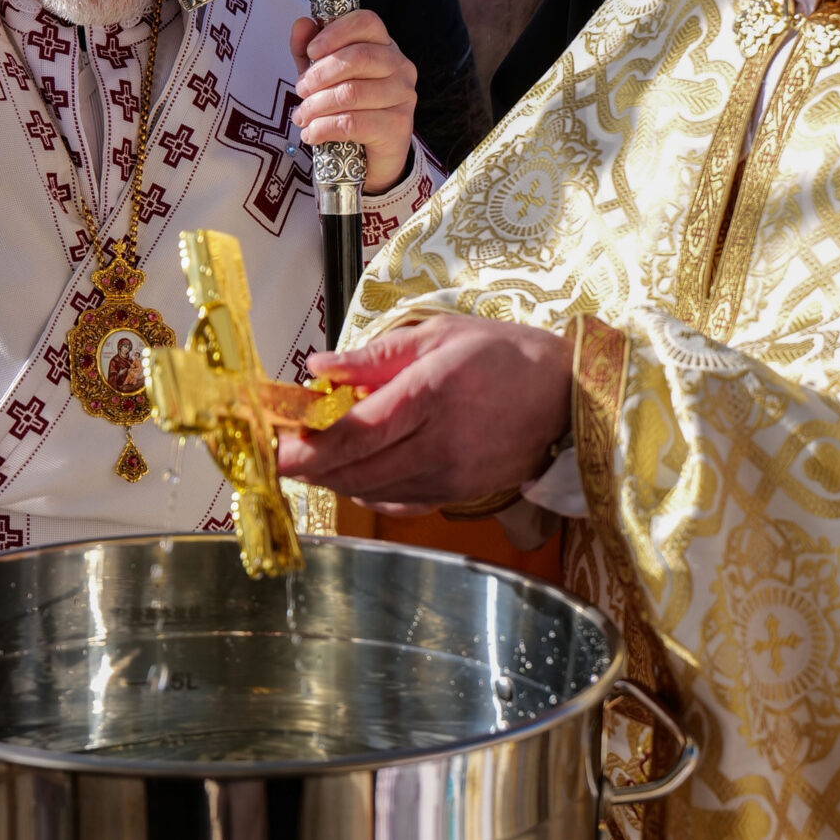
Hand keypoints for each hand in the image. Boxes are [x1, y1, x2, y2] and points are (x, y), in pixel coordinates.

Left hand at [279, 312, 573, 508]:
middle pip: (357, 469)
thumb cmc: (502, 355)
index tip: (276, 445)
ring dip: (335, 479)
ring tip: (313, 457)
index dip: (309, 446)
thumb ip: (373, 357)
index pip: (357, 432)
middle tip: (279, 453)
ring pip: (372, 491)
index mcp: (431, 394)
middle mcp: (440, 444)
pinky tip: (355, 472)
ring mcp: (450, 477)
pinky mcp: (457, 496)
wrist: (563, 396)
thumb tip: (319, 367)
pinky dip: (367, 491)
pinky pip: (397, 503)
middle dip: (310, 466)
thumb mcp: (437, 335)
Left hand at [292, 12, 416, 194]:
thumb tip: (302, 25)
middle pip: (358, 57)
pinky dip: (324, 128)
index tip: (311, 51)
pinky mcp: (399, 127)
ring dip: (317, 106)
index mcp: (384, 47)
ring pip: (352, 92)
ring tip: (302, 117)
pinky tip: (312, 134)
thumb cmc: (349, 110)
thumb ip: (311, 51)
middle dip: (320, 75)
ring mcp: (404, 96)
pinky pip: (354, 123)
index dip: (335, 32)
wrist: (371, 159)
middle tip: (300, 91)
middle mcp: (400, 67)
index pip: (366, 22)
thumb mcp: (323, 78)